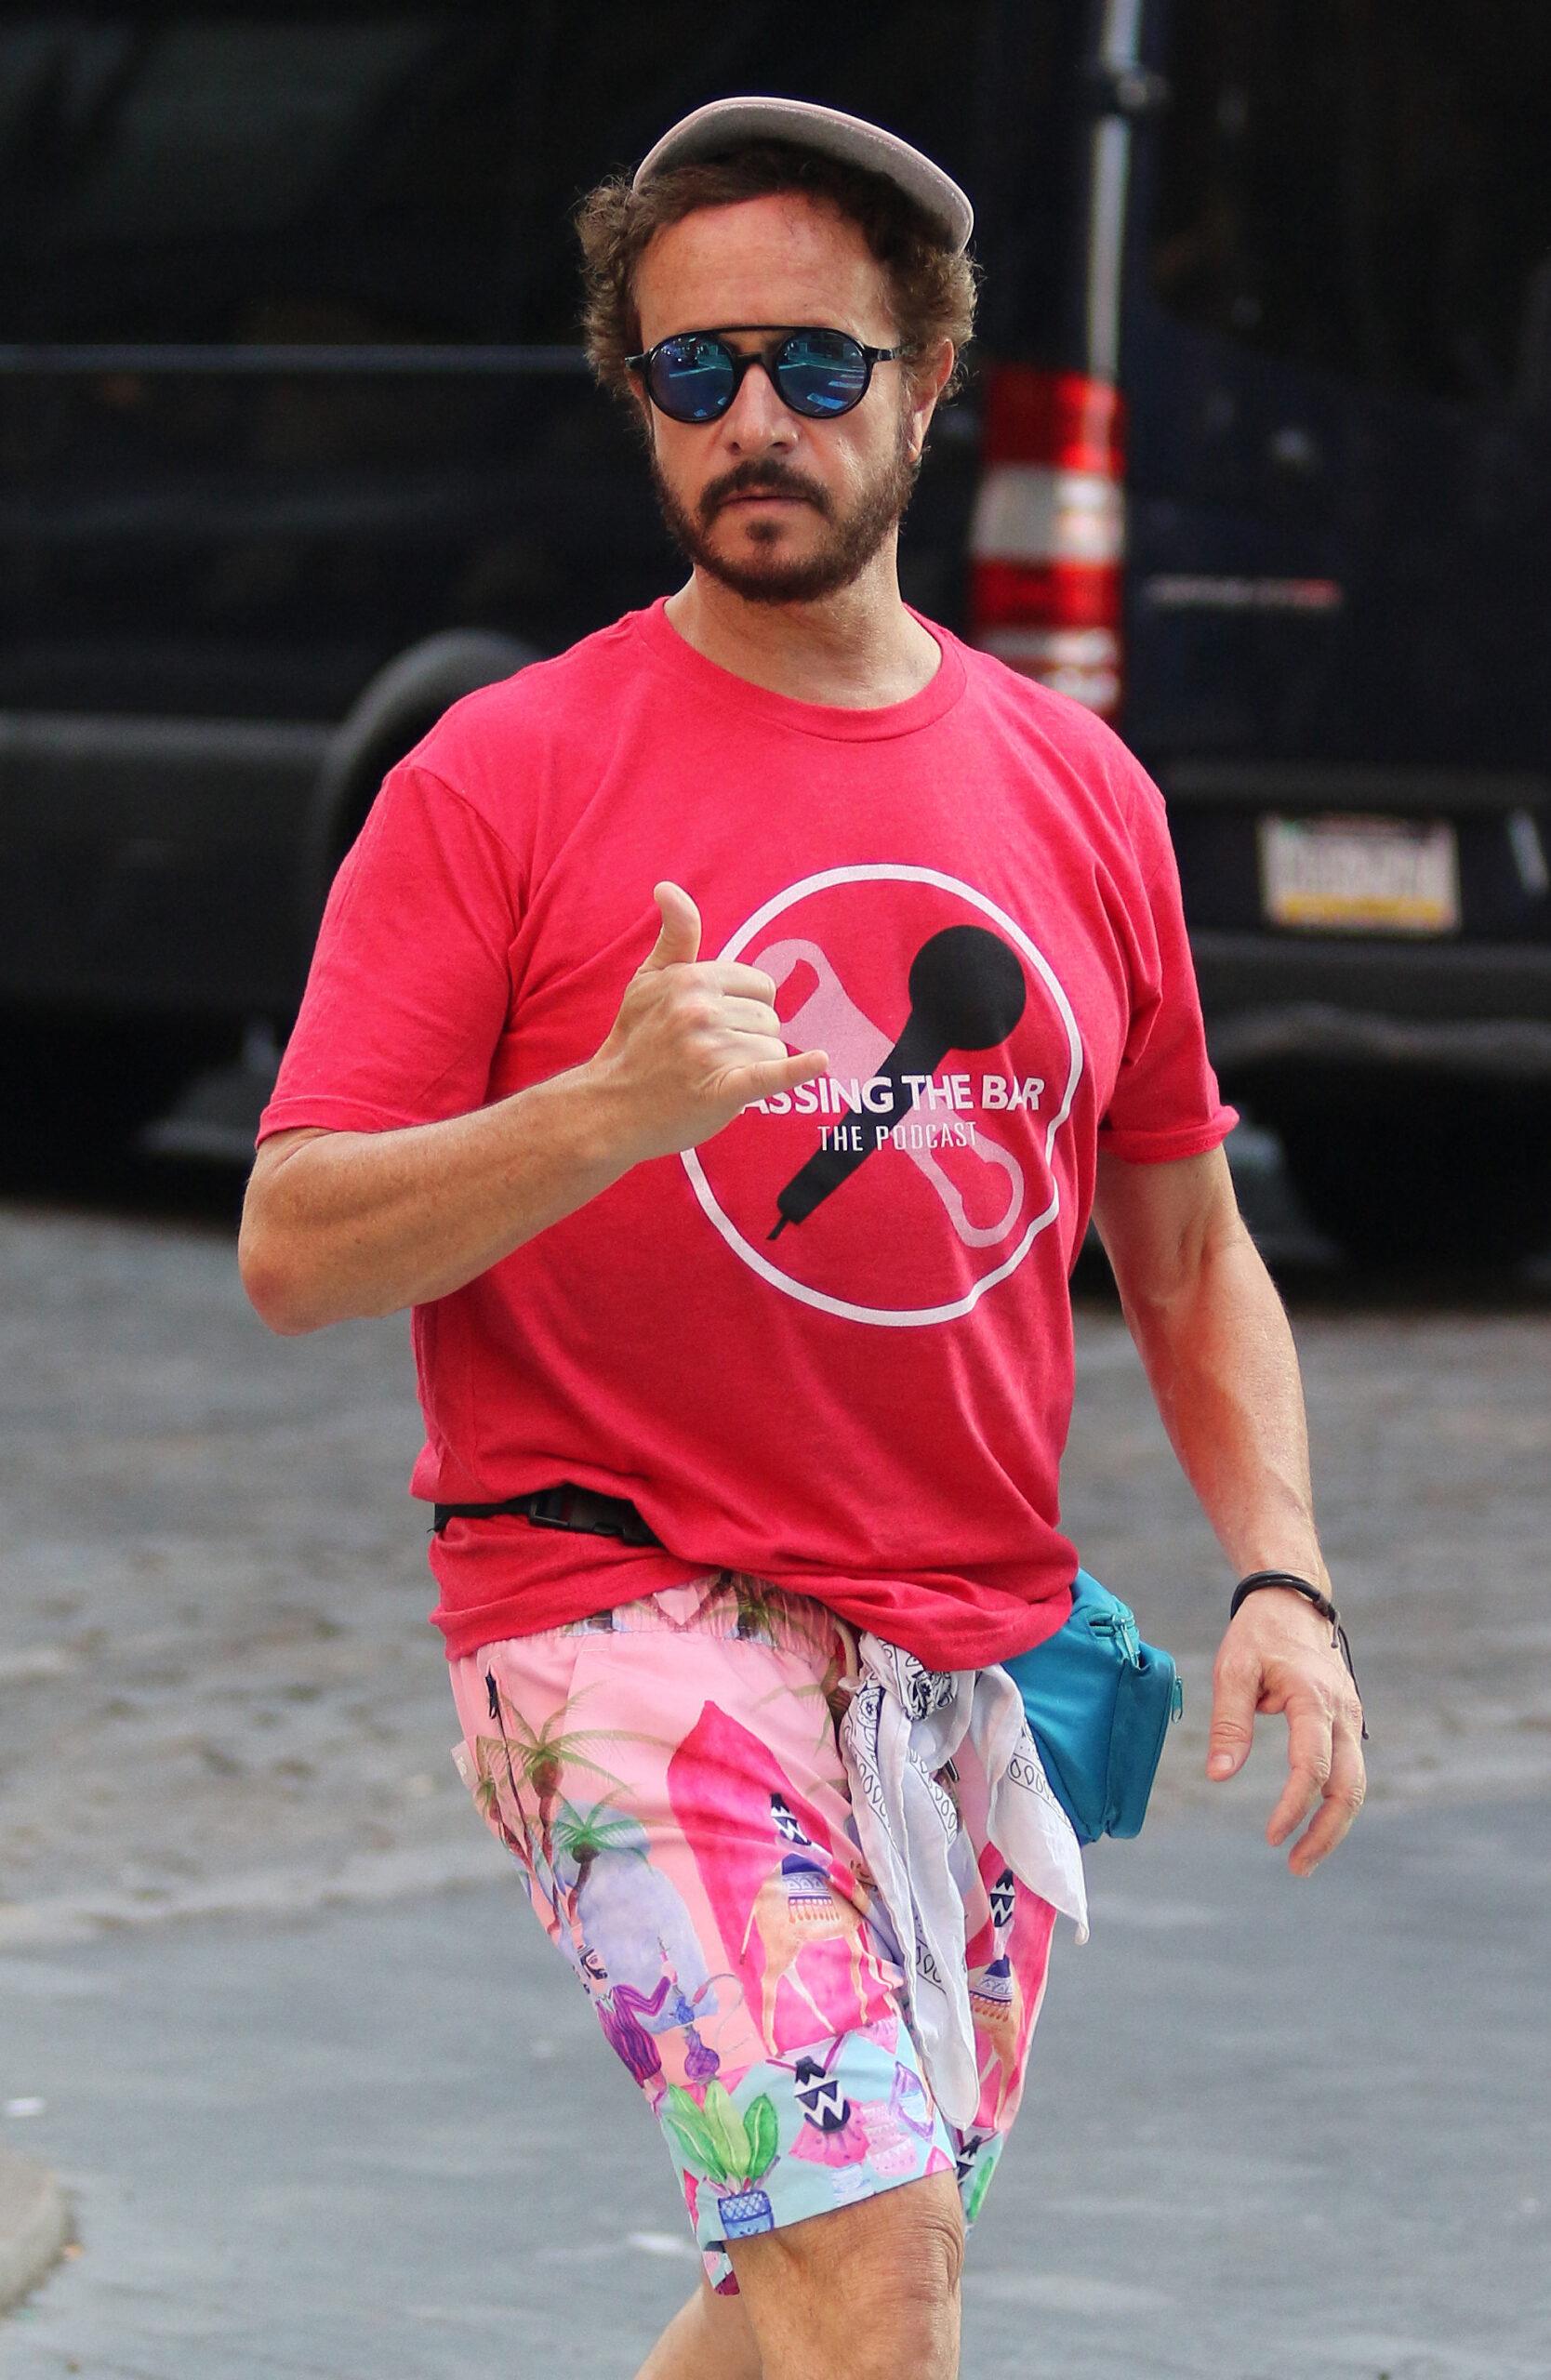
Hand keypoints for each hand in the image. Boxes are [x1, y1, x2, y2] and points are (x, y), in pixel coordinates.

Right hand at [588, 882, 828, 1165]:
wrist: (609, 1108)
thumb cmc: (635, 1041)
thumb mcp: (648, 980)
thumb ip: (674, 935)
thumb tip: (667, 886)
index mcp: (691, 979)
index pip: (761, 987)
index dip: (744, 1008)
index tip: (711, 1026)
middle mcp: (701, 1011)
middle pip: (769, 1019)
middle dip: (748, 1038)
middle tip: (706, 1056)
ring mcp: (710, 1051)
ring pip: (771, 1050)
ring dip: (751, 1066)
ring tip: (710, 1076)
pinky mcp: (722, 1090)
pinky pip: (770, 1073)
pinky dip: (797, 1071)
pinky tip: (819, 1061)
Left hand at [1205, 1586, 1365, 1875]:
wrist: (1294, 1601)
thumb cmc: (1259, 1635)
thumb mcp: (1233, 1669)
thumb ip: (1229, 1722)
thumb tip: (1219, 1776)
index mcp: (1313, 1698)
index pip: (1311, 1766)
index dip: (1293, 1807)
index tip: (1270, 1837)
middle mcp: (1343, 1712)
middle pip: (1348, 1788)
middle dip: (1325, 1833)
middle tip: (1297, 1867)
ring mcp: (1352, 1718)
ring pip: (1355, 1784)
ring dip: (1334, 1825)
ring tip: (1303, 1858)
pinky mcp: (1349, 1723)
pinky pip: (1349, 1771)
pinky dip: (1336, 1803)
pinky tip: (1312, 1825)